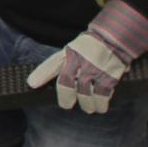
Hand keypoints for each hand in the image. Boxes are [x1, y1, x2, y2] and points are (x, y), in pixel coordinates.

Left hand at [26, 0, 147, 114]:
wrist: (115, 38)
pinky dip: (100, 105)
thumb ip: (65, 61)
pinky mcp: (109, 78)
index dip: (41, 75)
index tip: (31, 84)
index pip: (51, 64)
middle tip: (66, 105)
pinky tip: (100, 107)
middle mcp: (79, 61)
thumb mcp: (74, 48)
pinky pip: (102, 97)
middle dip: (65, 98)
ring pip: (84, 94)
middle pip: (66, 84)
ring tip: (87, 107)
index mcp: (69, 52)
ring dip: (85, 105)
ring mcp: (94, 70)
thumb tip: (53, 77)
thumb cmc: (92, 46)